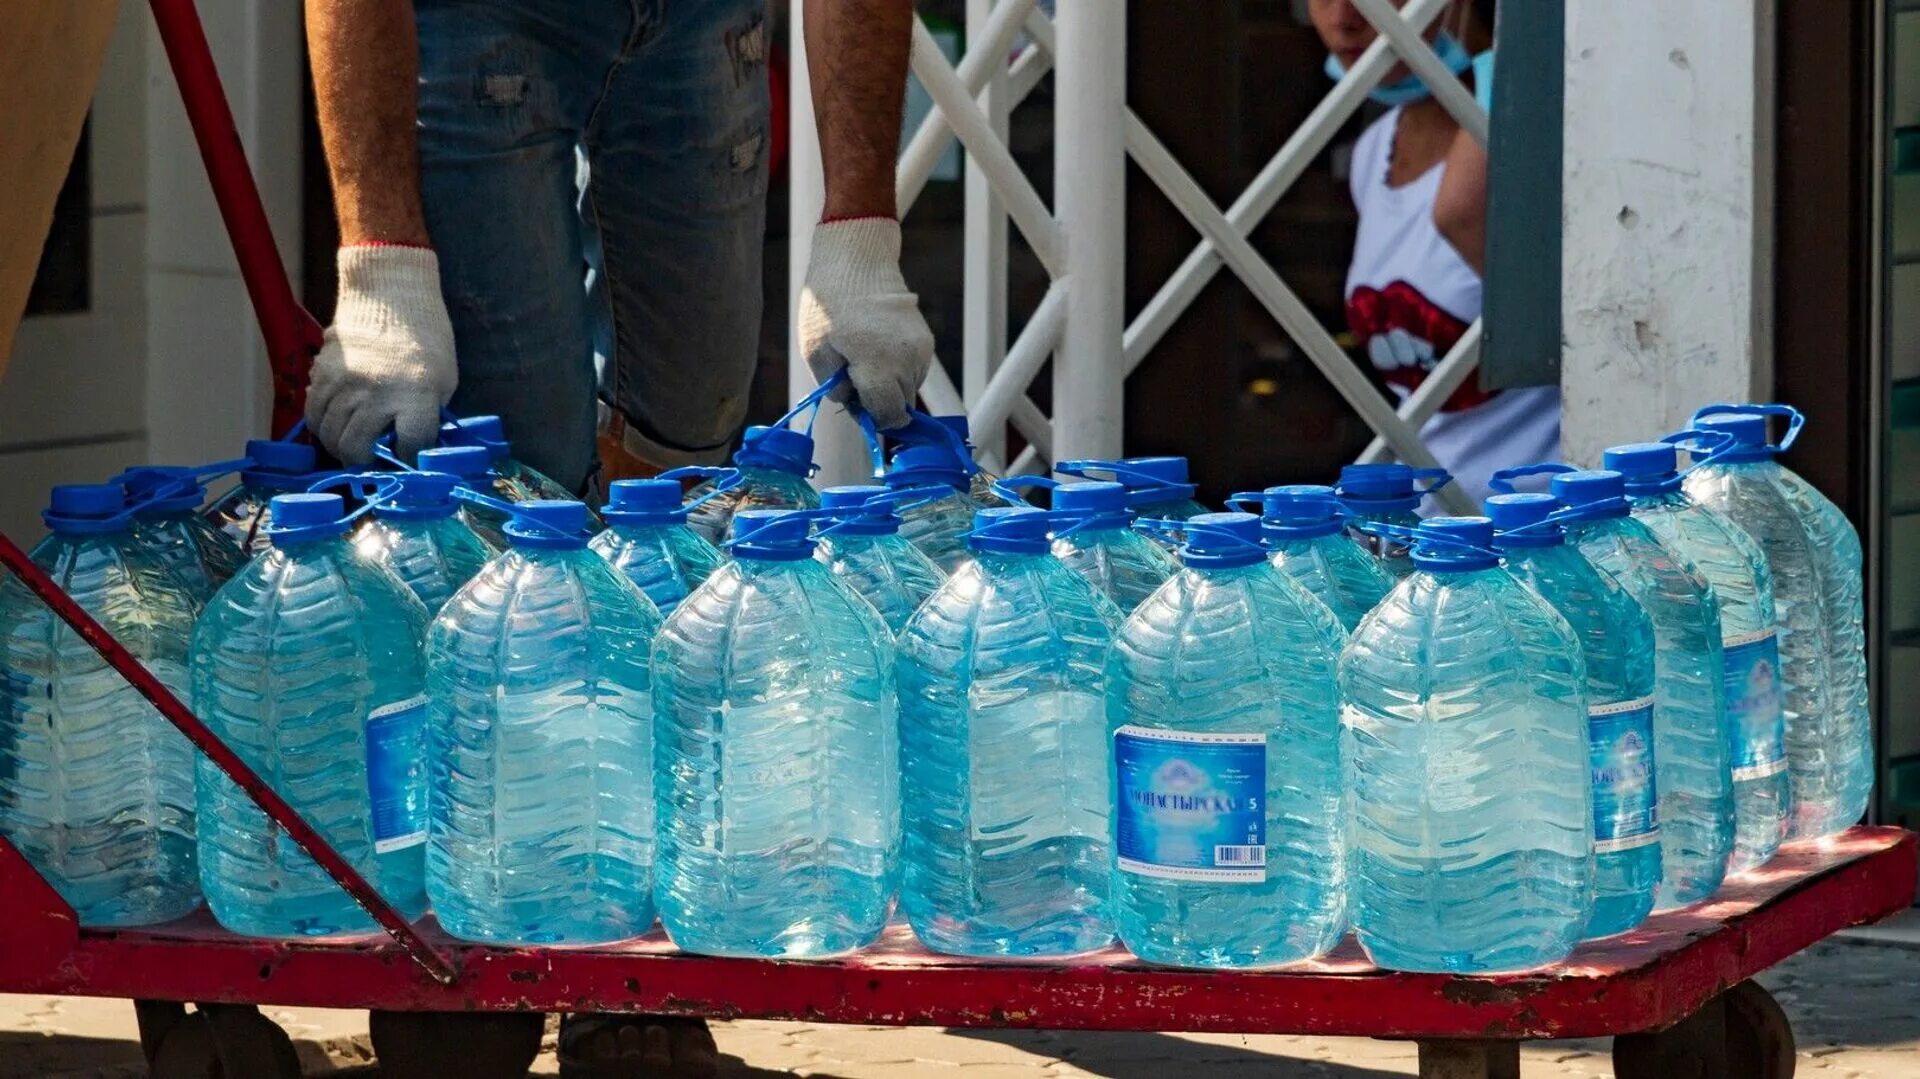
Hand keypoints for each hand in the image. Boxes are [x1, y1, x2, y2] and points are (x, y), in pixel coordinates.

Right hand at [306, 245, 456, 464]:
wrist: (392, 296)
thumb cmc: (426, 341)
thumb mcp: (443, 382)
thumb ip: (427, 417)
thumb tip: (411, 450)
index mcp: (415, 395)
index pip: (409, 446)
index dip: (409, 459)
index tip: (407, 458)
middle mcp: (375, 392)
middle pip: (356, 448)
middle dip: (365, 463)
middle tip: (372, 462)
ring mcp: (344, 384)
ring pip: (330, 436)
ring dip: (340, 448)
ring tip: (353, 446)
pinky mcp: (322, 374)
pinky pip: (313, 414)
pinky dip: (322, 428)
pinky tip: (336, 426)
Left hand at [797, 218, 933, 429]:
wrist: (857, 262)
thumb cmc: (829, 305)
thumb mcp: (815, 350)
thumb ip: (834, 387)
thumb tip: (853, 404)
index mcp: (878, 365)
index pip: (889, 414)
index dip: (874, 421)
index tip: (860, 413)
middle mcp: (906, 360)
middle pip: (902, 405)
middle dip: (881, 404)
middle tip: (856, 385)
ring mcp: (920, 349)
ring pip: (910, 389)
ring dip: (891, 388)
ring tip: (866, 363)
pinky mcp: (926, 339)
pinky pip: (915, 371)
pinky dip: (899, 371)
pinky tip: (878, 351)